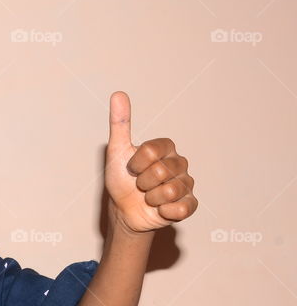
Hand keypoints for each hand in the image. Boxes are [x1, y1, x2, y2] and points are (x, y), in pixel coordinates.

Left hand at [104, 91, 197, 233]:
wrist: (123, 211)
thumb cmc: (120, 180)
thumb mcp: (116, 152)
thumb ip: (120, 124)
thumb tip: (118, 94)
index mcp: (165, 148)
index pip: (151, 151)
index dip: (135, 164)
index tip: (130, 169)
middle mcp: (180, 163)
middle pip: (160, 171)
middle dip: (142, 182)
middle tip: (139, 186)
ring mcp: (186, 184)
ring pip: (170, 191)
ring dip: (151, 198)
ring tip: (148, 197)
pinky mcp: (189, 205)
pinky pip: (181, 209)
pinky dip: (164, 211)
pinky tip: (160, 209)